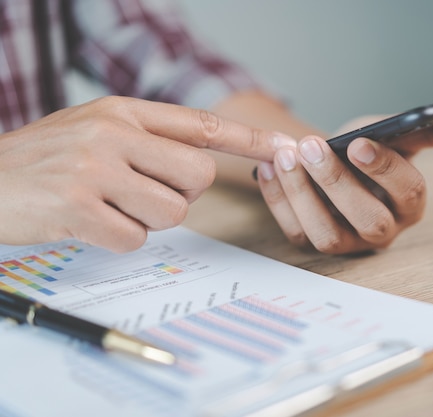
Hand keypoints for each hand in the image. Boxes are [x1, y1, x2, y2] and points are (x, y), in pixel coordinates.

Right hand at [0, 96, 281, 251]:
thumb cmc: (46, 161)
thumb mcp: (94, 131)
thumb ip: (147, 140)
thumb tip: (201, 167)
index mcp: (122, 112)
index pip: (201, 124)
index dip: (248, 139)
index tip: (284, 147)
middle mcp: (113, 132)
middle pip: (199, 174)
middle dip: (182, 193)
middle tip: (143, 193)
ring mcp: (95, 168)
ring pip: (173, 210)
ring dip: (148, 219)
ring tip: (109, 206)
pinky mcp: (78, 207)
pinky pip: (136, 238)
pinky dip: (119, 239)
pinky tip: (90, 223)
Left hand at [255, 115, 432, 253]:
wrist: (338, 169)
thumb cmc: (370, 152)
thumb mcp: (396, 136)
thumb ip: (428, 129)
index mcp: (410, 204)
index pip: (408, 192)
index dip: (384, 169)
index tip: (358, 143)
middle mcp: (383, 231)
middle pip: (367, 220)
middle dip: (337, 182)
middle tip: (311, 146)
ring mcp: (348, 242)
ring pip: (327, 234)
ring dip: (302, 194)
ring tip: (284, 155)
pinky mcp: (315, 244)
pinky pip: (295, 231)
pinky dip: (278, 200)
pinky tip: (268, 167)